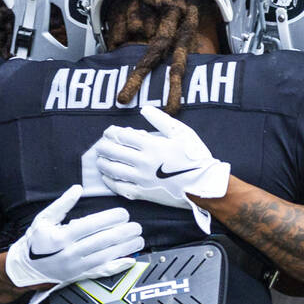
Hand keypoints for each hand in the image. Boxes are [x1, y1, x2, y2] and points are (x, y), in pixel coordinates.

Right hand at [5, 184, 143, 287]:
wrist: (28, 268)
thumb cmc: (36, 241)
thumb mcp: (44, 219)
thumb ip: (61, 204)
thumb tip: (77, 188)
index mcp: (60, 237)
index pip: (90, 225)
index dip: (110, 219)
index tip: (123, 213)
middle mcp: (70, 253)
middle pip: (102, 242)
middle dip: (123, 233)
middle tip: (136, 226)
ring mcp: (76, 267)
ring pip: (106, 257)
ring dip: (125, 249)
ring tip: (138, 239)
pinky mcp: (81, 276)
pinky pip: (103, 271)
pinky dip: (118, 266)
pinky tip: (130, 259)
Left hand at [95, 106, 230, 232]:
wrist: (204, 185)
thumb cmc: (195, 157)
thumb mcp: (181, 133)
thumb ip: (160, 120)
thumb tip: (144, 109)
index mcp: (151, 146)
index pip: (122, 136)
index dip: (111, 132)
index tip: (108, 131)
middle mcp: (142, 163)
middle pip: (113, 152)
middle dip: (103, 147)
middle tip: (100, 144)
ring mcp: (141, 180)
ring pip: (113, 170)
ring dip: (102, 163)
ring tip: (99, 159)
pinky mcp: (143, 193)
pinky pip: (120, 188)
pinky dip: (110, 182)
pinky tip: (107, 177)